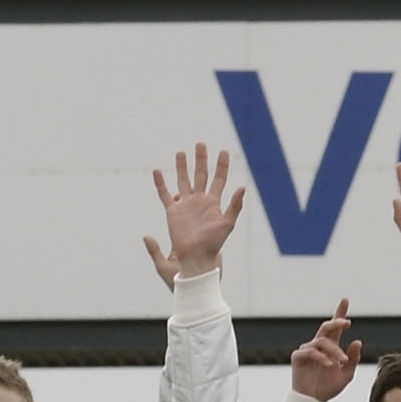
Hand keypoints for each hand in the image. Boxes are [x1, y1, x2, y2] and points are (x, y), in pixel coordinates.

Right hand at [141, 142, 245, 284]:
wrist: (197, 257)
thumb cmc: (214, 243)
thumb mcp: (227, 224)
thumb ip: (235, 206)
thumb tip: (243, 187)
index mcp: (213, 203)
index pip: (219, 179)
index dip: (221, 166)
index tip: (224, 151)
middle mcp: (199, 201)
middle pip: (201, 175)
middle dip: (201, 160)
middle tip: (201, 144)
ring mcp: (186, 205)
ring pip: (183, 181)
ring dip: (182, 167)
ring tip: (181, 152)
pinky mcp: (173, 211)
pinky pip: (165, 194)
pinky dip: (161, 184)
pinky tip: (157, 171)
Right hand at [287, 302, 362, 401]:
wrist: (314, 400)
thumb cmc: (329, 387)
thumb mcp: (346, 374)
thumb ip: (352, 359)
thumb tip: (357, 341)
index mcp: (331, 347)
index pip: (336, 328)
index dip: (340, 313)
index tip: (345, 300)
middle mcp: (318, 345)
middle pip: (327, 327)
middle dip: (336, 322)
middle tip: (347, 322)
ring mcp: (307, 350)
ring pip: (322, 342)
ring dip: (334, 350)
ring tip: (341, 361)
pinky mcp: (298, 357)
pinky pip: (311, 351)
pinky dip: (321, 357)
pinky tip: (329, 364)